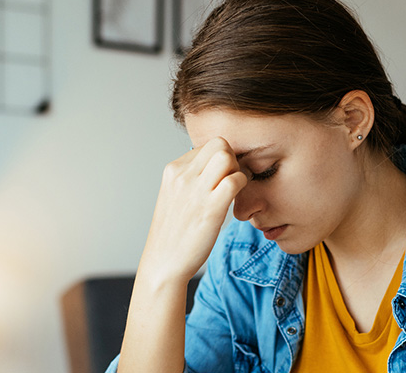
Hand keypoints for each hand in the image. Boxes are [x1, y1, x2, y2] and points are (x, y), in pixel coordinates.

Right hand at [139, 137, 248, 284]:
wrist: (163, 263)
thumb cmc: (173, 234)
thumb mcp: (174, 197)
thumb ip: (190, 179)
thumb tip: (212, 168)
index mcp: (173, 170)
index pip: (206, 145)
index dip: (221, 159)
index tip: (222, 177)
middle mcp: (182, 175)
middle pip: (219, 143)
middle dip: (233, 159)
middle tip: (232, 181)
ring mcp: (195, 190)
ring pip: (227, 156)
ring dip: (238, 171)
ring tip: (234, 191)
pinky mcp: (210, 208)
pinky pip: (235, 181)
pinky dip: (242, 187)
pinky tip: (236, 203)